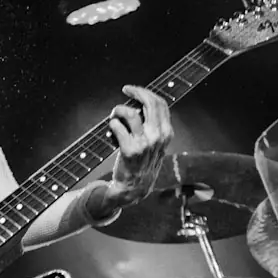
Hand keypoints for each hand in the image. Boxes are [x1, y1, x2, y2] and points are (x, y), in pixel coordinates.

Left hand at [105, 85, 172, 207]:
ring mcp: (145, 143)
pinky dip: (111, 124)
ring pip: (131, 113)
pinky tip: (110, 130)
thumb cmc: (142, 163)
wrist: (134, 187)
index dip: (145, 92)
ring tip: (114, 116)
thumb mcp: (155, 144)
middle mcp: (158, 136)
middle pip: (149, 103)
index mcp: (166, 133)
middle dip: (136, 92)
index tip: (133, 90)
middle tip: (125, 90)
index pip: (160, 104)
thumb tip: (141, 104)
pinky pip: (117, 127)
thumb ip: (153, 126)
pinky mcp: (130, 150)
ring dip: (119, 110)